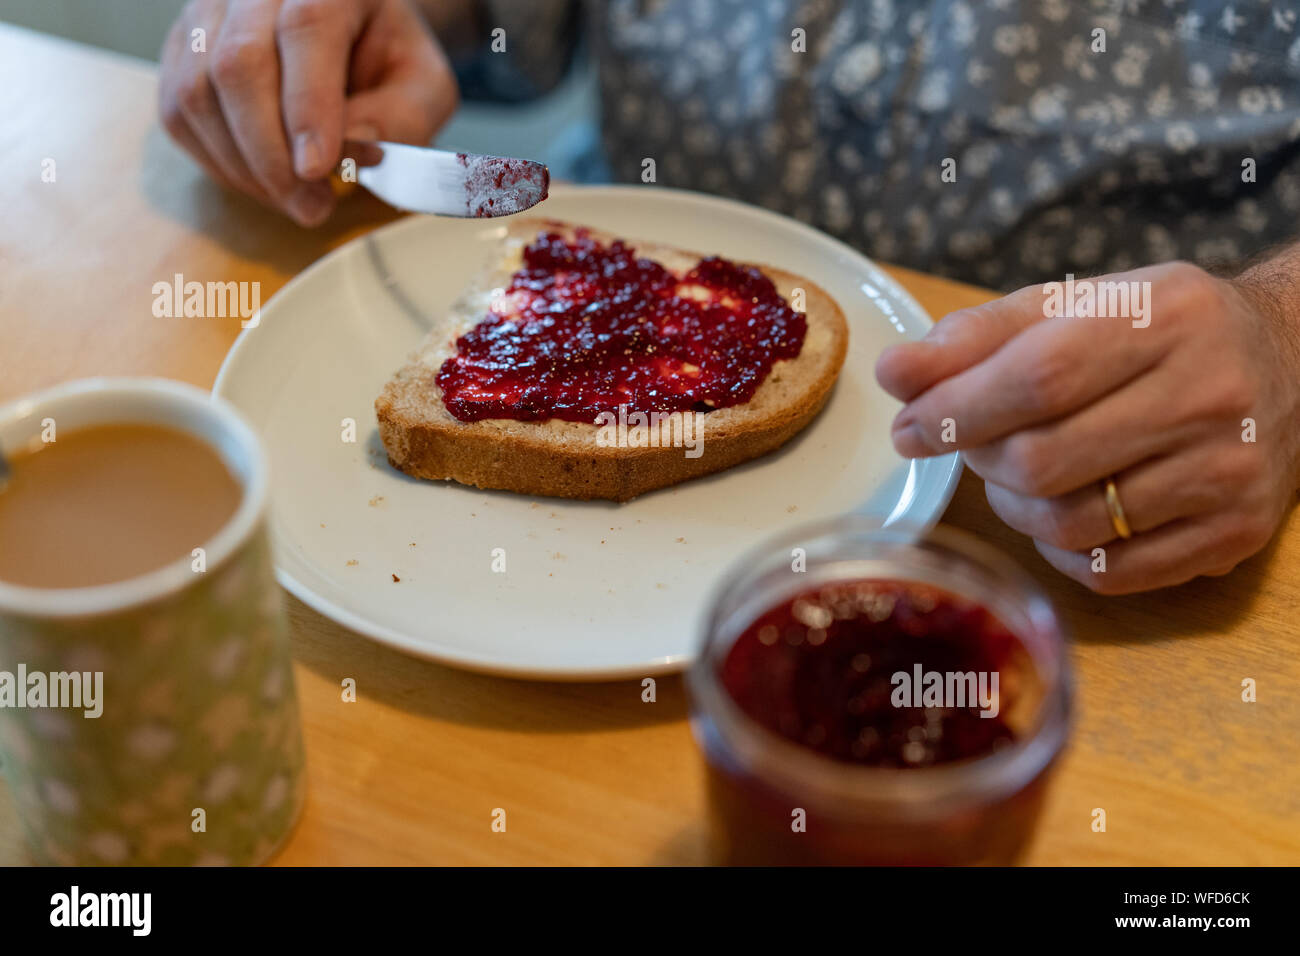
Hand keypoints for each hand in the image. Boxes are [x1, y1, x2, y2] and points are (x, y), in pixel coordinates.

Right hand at [158, 0, 458, 224]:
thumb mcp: (424, 86)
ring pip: (197, 92)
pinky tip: (262, 181)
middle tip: (312, 206)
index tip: (317, 169)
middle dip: (272, 155)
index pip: (305, 28)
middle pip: (239, 64)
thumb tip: (355, 143)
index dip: (307, 106)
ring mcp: (209, 12)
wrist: (351, 33)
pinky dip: (218, 161)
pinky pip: (178, 112)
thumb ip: (405, 115)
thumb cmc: (386, 60)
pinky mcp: (183, 49)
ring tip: (294, 199)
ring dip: (244, 167)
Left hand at [876, 260, 1299, 593]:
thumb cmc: (1156, 330)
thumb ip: (978, 336)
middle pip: (1044, 462)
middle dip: (981, 460)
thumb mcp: (1072, 306)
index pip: (1038, 378)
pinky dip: (1059, 549)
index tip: (909, 426)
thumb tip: (895, 374)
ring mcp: (1229, 474)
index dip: (956, 410)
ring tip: (1018, 472)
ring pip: (1069, 524)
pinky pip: (1107, 571)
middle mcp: (1209, 396)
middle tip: (973, 444)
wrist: (1289, 362)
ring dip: (1014, 506)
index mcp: (1166, 318)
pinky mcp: (1235, 535)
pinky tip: (1060, 508)